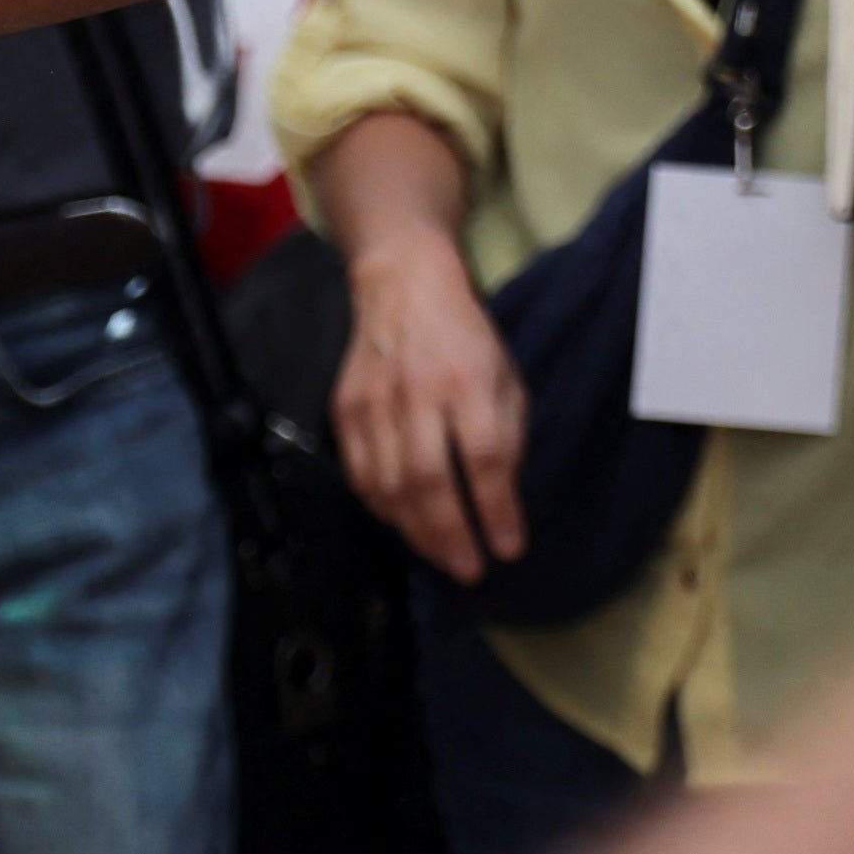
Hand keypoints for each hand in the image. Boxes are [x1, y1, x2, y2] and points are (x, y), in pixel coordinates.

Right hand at [333, 229, 526, 581]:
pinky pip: (360, 472)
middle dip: (450, 534)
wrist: (402, 284)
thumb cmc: (466, 338)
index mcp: (468, 380)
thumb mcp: (506, 378)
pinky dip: (382, 507)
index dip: (496, 509)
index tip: (508, 549)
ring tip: (441, 555)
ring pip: (389, 483)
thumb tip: (499, 505)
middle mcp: (418, 391)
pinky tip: (403, 522)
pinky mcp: (345, 407)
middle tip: (469, 569)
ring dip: (416, 530)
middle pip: (429, 478)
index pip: (484, 457)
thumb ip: (507, 438)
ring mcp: (374, 400)